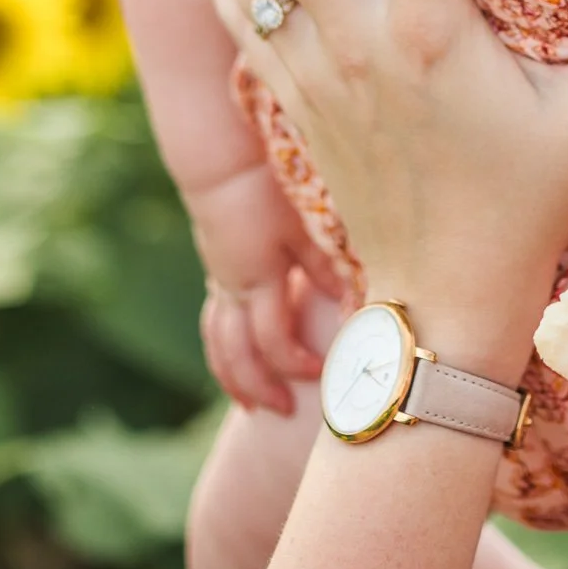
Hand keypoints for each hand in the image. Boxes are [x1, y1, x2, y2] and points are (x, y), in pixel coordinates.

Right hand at [188, 159, 345, 416]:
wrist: (221, 158)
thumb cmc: (267, 186)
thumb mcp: (305, 224)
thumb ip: (327, 266)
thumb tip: (353, 310)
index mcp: (257, 278)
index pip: (274, 339)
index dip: (297, 363)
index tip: (325, 373)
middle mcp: (233, 287)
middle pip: (238, 353)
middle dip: (260, 386)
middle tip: (285, 410)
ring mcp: (220, 279)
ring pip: (218, 342)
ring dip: (235, 377)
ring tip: (255, 404)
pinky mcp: (216, 270)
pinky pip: (214, 323)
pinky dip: (223, 349)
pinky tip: (239, 359)